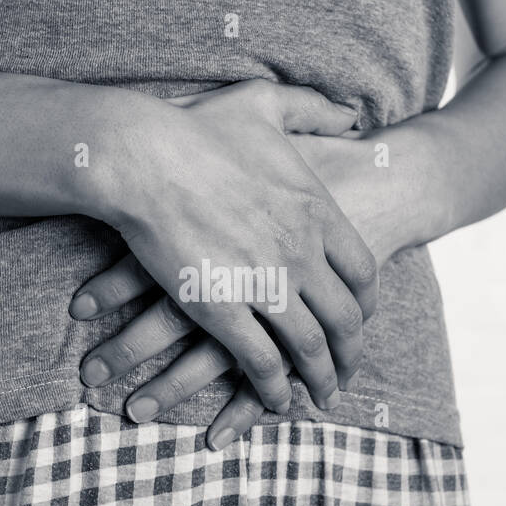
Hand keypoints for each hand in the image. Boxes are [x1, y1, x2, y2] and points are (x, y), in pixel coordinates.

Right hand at [75, 121, 404, 449]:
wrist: (140, 155)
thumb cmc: (194, 128)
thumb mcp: (266, 105)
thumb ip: (314, 108)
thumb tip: (353, 113)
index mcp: (316, 211)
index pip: (362, 272)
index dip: (364, 304)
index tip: (360, 320)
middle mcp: (302, 252)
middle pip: (345, 318)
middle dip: (351, 353)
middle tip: (348, 373)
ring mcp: (265, 283)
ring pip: (310, 347)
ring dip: (319, 379)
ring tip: (321, 398)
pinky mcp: (223, 309)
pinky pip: (261, 362)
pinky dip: (273, 388)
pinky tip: (276, 400)